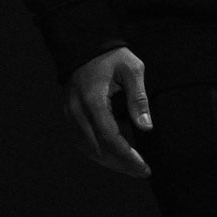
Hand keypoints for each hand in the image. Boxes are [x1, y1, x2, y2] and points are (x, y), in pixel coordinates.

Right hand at [64, 46, 151, 177]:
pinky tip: (114, 157)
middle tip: (142, 172)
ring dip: (109, 161)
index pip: (109, 138)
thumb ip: (138, 98)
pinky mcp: (70, 114)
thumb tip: (146, 127)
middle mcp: (78, 110)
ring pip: (88, 149)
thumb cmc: (112, 56)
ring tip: (131, 168)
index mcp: (93, 100)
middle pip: (97, 149)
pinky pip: (81, 141)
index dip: (126, 156)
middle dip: (121, 164)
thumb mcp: (132, 69)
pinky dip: (98, 153)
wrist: (86, 45)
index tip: (143, 167)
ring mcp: (71, 113)